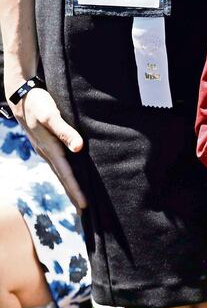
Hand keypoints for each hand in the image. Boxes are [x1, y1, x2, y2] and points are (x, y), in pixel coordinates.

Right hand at [13, 88, 86, 208]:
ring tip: (79, 198)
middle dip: (73, 194)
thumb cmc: (37, 103)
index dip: (76, 190)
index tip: (85, 205)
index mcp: (49, 149)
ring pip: (60, 172)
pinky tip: (71, 175)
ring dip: (70, 185)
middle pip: (63, 178)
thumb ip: (65, 131)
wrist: (20, 96)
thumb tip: (79, 148)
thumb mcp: (51, 115)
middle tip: (85, 211)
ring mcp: (44, 149)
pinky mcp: (45, 144)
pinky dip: (66, 173)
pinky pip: (58, 163)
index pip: (66, 174)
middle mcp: (46, 153)